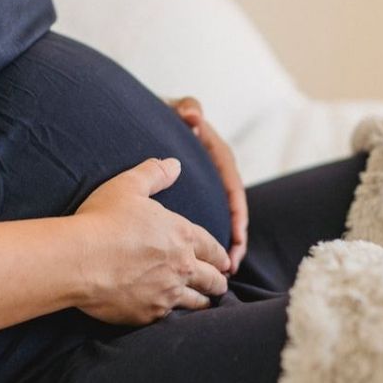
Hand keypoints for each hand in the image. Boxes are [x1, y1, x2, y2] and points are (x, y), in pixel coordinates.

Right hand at [73, 158, 230, 324]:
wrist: (78, 260)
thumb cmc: (102, 219)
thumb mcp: (128, 185)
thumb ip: (154, 173)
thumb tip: (174, 164)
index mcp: (183, 235)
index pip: (213, 248)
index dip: (221, 255)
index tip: (226, 261)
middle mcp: (182, 266)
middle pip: (213, 279)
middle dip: (219, 281)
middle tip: (221, 283)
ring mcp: (167, 293)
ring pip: (198, 303)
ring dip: (204, 301)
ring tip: (205, 302)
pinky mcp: (149, 314)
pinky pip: (171, 319)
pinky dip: (175, 317)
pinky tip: (174, 316)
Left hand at [167, 97, 248, 272]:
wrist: (144, 116)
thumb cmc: (163, 113)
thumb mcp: (176, 108)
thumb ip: (187, 108)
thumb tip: (193, 116)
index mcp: (216, 155)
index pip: (233, 187)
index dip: (237, 214)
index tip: (237, 236)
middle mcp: (215, 174)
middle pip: (231, 212)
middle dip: (234, 241)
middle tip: (230, 267)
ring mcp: (206, 187)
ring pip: (219, 222)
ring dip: (221, 249)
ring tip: (220, 275)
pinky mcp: (193, 197)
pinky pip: (202, 222)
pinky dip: (202, 244)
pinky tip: (195, 264)